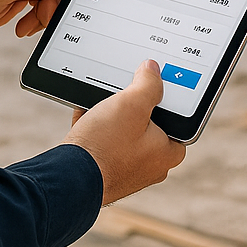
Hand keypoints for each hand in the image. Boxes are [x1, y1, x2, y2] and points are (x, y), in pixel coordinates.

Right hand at [65, 59, 185, 205]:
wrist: (69, 176)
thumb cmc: (106, 146)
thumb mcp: (132, 105)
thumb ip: (148, 84)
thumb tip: (153, 70)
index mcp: (167, 153)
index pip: (177, 121)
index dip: (165, 100)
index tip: (152, 87)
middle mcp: (150, 166)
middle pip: (147, 124)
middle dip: (132, 106)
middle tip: (122, 94)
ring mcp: (126, 170)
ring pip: (123, 131)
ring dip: (110, 115)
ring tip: (100, 104)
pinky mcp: (105, 170)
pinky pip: (105, 141)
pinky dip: (96, 127)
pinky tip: (86, 115)